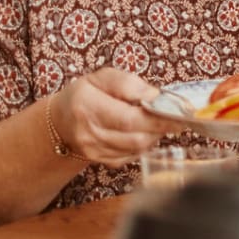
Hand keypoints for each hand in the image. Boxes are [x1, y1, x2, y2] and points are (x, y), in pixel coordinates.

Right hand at [50, 67, 181, 164]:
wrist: (60, 121)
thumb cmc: (85, 94)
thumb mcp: (101, 78)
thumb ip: (128, 83)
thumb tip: (154, 95)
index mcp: (87, 106)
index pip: (129, 118)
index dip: (158, 118)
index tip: (179, 113)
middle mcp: (89, 133)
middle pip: (137, 137)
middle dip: (160, 127)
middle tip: (174, 117)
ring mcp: (94, 151)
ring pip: (138, 149)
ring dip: (154, 135)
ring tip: (155, 121)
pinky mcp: (101, 161)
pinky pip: (132, 156)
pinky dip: (143, 144)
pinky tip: (141, 132)